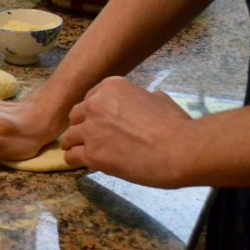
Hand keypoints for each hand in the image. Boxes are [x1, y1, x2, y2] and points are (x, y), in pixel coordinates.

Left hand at [62, 77, 191, 187]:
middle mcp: (95, 105)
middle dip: (81, 126)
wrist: (179, 149)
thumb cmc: (175, 124)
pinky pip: (72, 156)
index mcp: (111, 87)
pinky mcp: (91, 154)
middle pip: (76, 116)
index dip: (92, 112)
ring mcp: (91, 130)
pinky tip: (80, 162)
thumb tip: (143, 99)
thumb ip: (140, 97)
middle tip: (89, 136)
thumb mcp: (158, 98)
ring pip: (70, 136)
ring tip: (80, 151)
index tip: (97, 121)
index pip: (90, 98)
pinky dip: (74, 159)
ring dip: (75, 144)